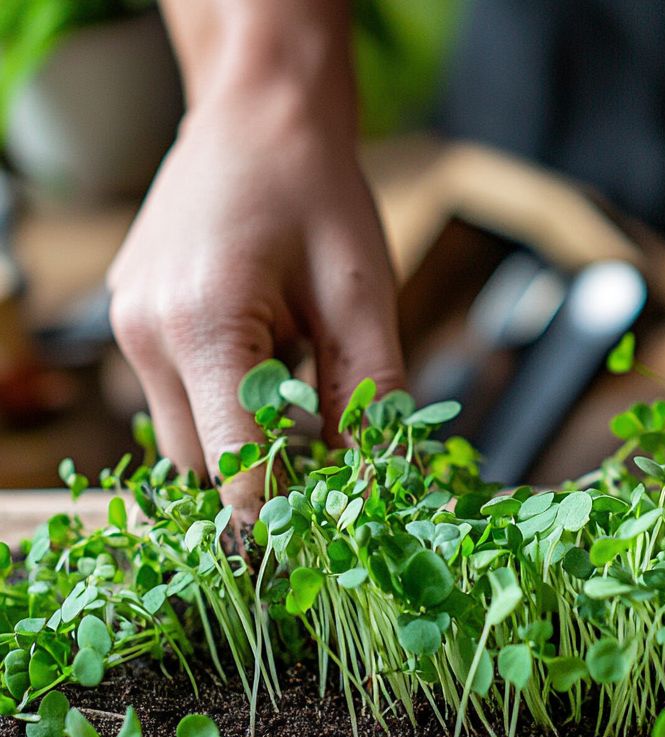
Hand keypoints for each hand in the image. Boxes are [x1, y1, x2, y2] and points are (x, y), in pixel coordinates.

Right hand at [108, 97, 402, 518]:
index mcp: (203, 325)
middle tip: (333, 438)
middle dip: (271, 468)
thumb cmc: (318, 196)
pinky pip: (176, 396)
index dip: (283, 508)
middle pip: (207, 462)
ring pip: (186, 437)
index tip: (329, 527)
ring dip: (245, 434)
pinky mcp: (129, 320)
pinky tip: (265, 353)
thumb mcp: (364, 299)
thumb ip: (368, 398)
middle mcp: (146, 334)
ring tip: (297, 374)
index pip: (235, 463)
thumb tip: (374, 484)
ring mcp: (127, 327)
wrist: (259, 116)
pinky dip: (223, 401)